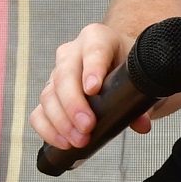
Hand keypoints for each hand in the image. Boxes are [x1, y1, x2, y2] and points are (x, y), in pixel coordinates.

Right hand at [31, 24, 145, 149]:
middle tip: (87, 126)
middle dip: (73, 104)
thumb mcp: (138, 77)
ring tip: (80, 140)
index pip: (93, 49)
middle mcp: (72, 53)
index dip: (92, 68)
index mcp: (97, 38)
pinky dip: (48, 130)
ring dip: (62, 122)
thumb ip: (141, 100)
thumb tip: (141, 124)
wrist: (118, 68)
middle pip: (64, 75)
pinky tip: (64, 143)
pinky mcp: (49, 97)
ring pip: (49, 96)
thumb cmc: (128, 68)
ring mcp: (57, 75)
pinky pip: (39, 113)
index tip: (93, 89)